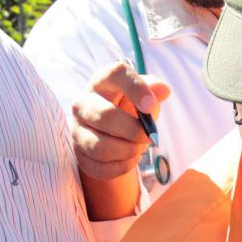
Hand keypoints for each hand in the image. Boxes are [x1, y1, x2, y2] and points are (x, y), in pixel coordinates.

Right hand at [69, 62, 171, 182]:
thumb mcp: (144, 95)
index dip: (135, 88)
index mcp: (102, 82)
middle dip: (133, 131)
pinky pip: (100, 167)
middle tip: (150, 136)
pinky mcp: (80, 155)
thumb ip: (153, 90)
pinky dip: (121, 166)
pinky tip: (130, 158)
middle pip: (105, 116)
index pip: (115, 74)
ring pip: (101, 147)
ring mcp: (77, 130)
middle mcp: (83, 104)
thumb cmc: (130, 108)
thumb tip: (163, 89)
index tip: (151, 106)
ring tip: (139, 148)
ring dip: (128, 151)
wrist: (114, 133)